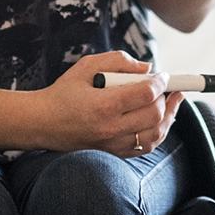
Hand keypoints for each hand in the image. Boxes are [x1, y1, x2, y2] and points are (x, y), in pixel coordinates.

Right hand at [29, 51, 184, 156]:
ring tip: (172, 102)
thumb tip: (147, 68)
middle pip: (154, 114)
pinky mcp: (114, 152)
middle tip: (168, 88)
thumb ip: (118, 61)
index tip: (163, 75)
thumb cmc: (63, 93)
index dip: (161, 82)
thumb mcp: (86, 66)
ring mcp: (113, 143)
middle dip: (167, 98)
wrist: (43, 123)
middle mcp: (111, 127)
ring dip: (168, 117)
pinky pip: (146, 146)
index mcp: (103, 105)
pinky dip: (158, 132)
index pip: (145, 93)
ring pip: (155, 134)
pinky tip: (159, 120)